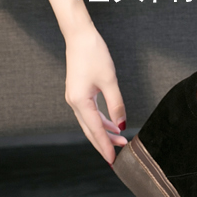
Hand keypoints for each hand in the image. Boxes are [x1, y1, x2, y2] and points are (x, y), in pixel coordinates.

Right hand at [64, 25, 127, 163]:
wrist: (80, 37)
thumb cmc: (94, 55)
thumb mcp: (110, 80)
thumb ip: (116, 104)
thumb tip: (122, 125)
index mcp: (80, 101)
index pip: (95, 130)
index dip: (105, 145)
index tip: (113, 159)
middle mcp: (74, 102)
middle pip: (90, 130)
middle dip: (104, 143)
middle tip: (118, 156)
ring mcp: (74, 98)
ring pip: (90, 122)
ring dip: (104, 132)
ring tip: (120, 140)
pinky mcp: (78, 93)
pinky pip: (89, 113)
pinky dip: (100, 121)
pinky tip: (111, 125)